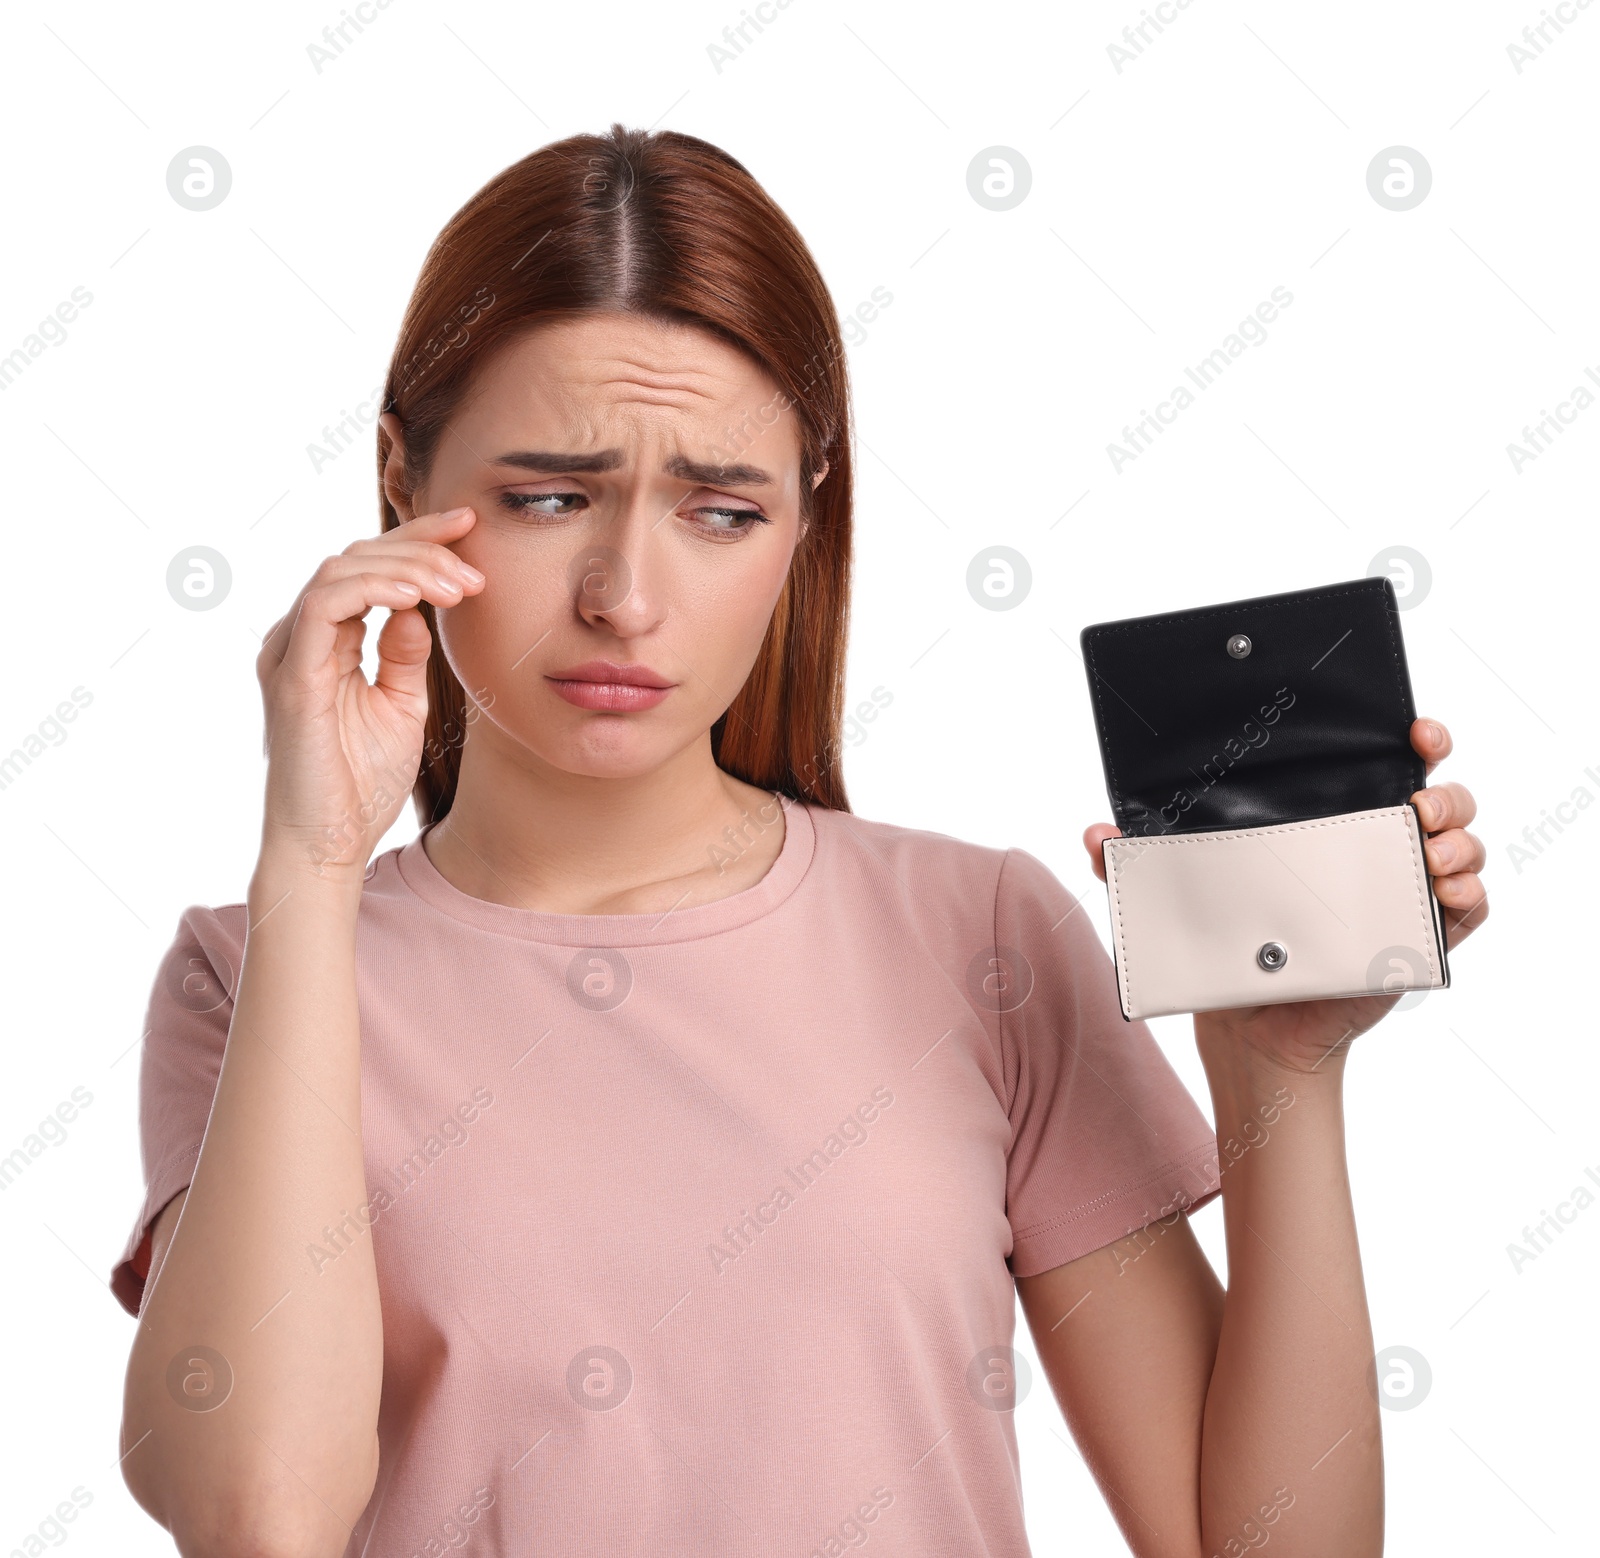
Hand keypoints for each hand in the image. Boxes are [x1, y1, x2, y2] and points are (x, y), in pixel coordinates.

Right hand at [255, 506, 483, 881]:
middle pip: (356, 557)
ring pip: (341, 569)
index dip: (418, 539)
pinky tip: (415, 595)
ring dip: (407, 567)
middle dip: (421, 547)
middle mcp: (299, 638)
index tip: (469, 525)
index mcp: (324, 642)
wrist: (328, 843)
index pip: (369, 569)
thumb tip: (415, 609)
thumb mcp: (399, 706)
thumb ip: (402, 655)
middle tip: (475, 565)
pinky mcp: (292, 675)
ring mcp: (290, 653)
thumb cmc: (359, 784)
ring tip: (458, 584)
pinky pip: (324, 604)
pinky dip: (372, 588)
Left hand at [1081, 717, 1488, 1073]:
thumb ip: (1134, 865)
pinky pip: (1468, 911)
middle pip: (1442, 799)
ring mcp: (1401, 895)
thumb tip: (1094, 833)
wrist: (1247, 1028)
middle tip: (1418, 799)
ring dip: (1460, 840)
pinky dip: (1470, 896)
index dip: (1414, 738)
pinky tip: (1446, 893)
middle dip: (1446, 788)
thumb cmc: (1225, 951)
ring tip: (1426, 852)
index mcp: (1328, 824)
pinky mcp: (1416, 941)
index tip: (1412, 728)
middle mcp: (1373, 851)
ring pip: (1462, 846)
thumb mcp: (1178, 898)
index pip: (1385, 765)